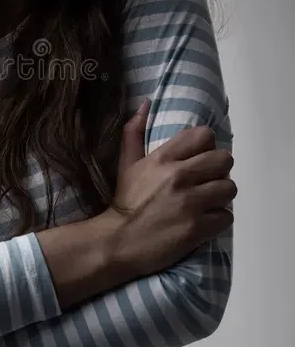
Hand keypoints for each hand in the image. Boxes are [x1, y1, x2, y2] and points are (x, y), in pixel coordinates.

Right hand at [109, 99, 235, 278]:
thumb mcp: (127, 163)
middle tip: (208, 181)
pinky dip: (218, 219)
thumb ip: (134, 132)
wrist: (118, 242)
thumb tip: (144, 104)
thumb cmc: (125, 202)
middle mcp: (179, 176)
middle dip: (219, 171)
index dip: (207, 147)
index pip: (204, 136)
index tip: (200, 159)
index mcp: (163, 158)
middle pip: (224, 160)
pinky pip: (226, 216)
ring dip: (221, 196)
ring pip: (229, 188)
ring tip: (208, 202)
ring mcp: (190, 202)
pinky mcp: (197, 228)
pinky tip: (205, 220)